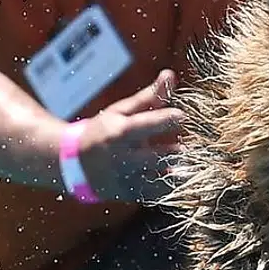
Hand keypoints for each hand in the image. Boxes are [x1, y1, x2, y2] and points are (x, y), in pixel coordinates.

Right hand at [70, 70, 184, 202]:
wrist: (74, 165)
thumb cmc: (103, 131)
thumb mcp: (121, 112)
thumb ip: (149, 97)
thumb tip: (171, 74)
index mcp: (119, 133)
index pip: (148, 124)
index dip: (169, 119)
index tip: (183, 116)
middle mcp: (122, 158)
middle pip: (159, 156)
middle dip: (179, 150)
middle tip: (194, 144)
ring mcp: (126, 180)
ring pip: (162, 180)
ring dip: (180, 170)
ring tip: (192, 161)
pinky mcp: (130, 195)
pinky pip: (158, 195)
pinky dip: (173, 186)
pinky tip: (181, 176)